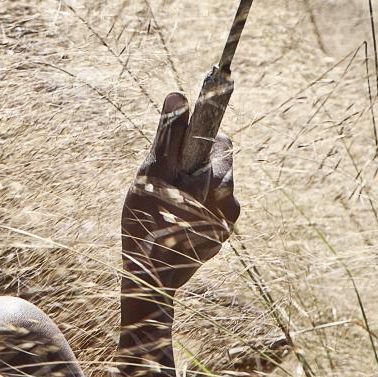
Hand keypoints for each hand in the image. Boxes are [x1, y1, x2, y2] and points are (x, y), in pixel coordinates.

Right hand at [121, 92, 240, 298]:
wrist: (149, 281)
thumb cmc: (146, 223)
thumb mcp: (152, 173)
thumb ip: (167, 135)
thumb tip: (177, 94)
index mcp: (220, 184)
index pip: (221, 142)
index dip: (197, 138)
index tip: (179, 145)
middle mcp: (231, 206)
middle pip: (217, 168)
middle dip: (191, 168)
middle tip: (165, 182)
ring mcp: (226, 228)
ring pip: (212, 192)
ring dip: (191, 191)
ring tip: (165, 206)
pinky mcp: (218, 243)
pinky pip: (208, 214)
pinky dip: (192, 212)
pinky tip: (171, 224)